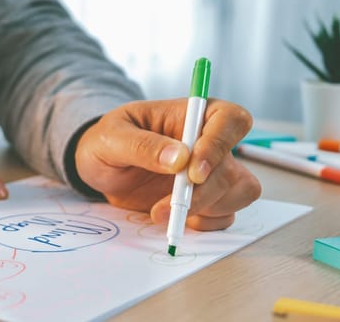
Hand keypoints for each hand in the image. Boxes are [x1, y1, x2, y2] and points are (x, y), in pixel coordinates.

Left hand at [74, 98, 260, 229]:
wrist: (101, 169)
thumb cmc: (108, 141)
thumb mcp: (112, 137)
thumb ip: (143, 145)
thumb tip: (179, 158)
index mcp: (193, 115)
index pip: (230, 120)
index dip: (219, 146)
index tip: (192, 171)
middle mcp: (210, 143)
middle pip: (232, 168)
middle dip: (203, 193)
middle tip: (167, 205)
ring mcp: (212, 174)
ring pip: (238, 193)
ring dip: (206, 209)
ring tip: (162, 212)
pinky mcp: (206, 200)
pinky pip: (225, 215)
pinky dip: (204, 224)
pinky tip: (174, 219)